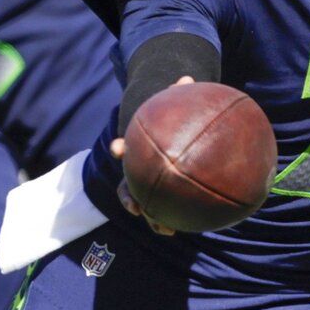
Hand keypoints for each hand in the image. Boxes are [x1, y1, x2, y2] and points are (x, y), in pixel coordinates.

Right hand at [107, 77, 195, 235]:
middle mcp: (136, 171)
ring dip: (153, 219)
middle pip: (127, 186)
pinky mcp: (160, 195)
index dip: (120, 148)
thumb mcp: (171, 107)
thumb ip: (178, 94)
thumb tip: (189, 78)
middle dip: (130, 199)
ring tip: (166, 230)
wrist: (166, 136)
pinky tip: (192, 225)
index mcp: (135, 149)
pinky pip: (167, 209)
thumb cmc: (169, 121)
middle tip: (136, 208)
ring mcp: (146, 185)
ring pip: (144, 205)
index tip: (117, 148)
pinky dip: (175, 218)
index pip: (123, 148)